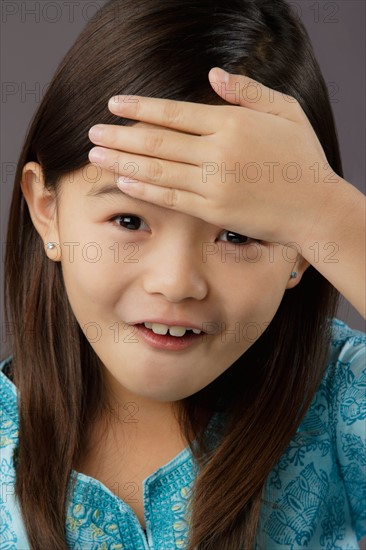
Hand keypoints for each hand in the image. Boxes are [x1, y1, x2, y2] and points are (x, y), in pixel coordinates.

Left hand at [88, 68, 339, 245]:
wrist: (316, 208)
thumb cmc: (303, 158)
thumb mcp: (286, 112)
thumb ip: (248, 91)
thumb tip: (213, 75)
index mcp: (233, 123)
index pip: (174, 112)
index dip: (140, 108)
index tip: (114, 104)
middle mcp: (218, 151)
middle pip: (158, 140)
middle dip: (121, 135)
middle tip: (94, 131)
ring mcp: (214, 183)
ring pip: (158, 168)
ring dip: (123, 160)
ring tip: (96, 154)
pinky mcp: (213, 211)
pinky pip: (171, 197)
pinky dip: (145, 188)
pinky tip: (123, 180)